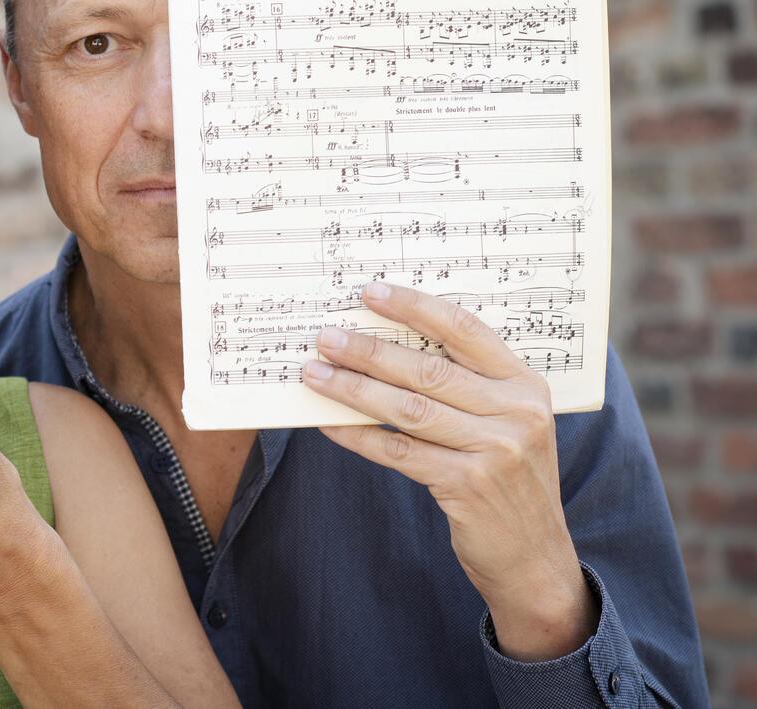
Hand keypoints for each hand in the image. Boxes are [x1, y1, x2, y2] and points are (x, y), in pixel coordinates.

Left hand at [303, 282, 596, 660]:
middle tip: (326, 337)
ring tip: (316, 373)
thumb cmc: (507, 477)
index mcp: (526, 384)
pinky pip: (398, 452)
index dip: (414, 306)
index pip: (465, 329)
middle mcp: (516, 412)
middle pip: (428, 369)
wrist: (535, 556)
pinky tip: (329, 424)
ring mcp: (495, 450)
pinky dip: (358, 437)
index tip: (370, 293)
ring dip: (354, 389)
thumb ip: (468, 385)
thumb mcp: (508, 422)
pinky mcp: (467, 485)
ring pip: (408, 409)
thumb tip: (386, 346)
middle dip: (369, 351)